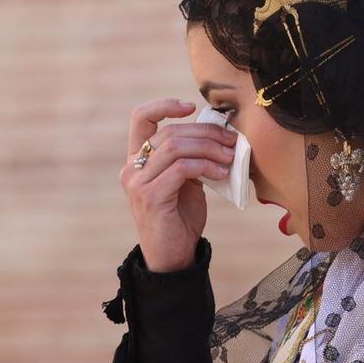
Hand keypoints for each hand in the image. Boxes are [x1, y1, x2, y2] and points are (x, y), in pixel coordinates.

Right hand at [122, 98, 234, 273]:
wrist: (172, 257)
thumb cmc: (180, 218)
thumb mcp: (185, 181)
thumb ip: (190, 158)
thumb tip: (218, 135)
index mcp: (137, 159)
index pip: (140, 117)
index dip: (165, 105)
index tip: (191, 107)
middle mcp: (132, 167)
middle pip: (169, 132)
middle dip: (205, 133)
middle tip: (231, 141)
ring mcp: (137, 182)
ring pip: (176, 147)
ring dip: (209, 149)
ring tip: (229, 158)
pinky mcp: (150, 196)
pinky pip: (181, 169)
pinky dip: (205, 166)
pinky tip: (221, 174)